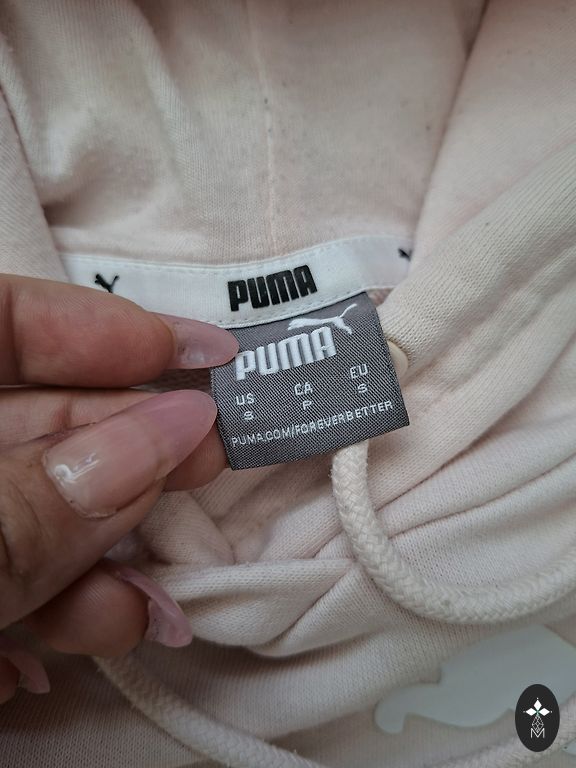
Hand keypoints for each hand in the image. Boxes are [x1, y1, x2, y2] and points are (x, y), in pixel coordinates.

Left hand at [0, 274, 237, 701]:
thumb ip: (42, 500)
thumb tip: (175, 430)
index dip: (99, 327)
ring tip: (147, 609)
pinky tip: (61, 655)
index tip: (200, 353)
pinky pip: (2, 583)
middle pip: (35, 423)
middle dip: (127, 450)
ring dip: (93, 564)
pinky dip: (41, 619)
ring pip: (27, 515)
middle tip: (213, 455)